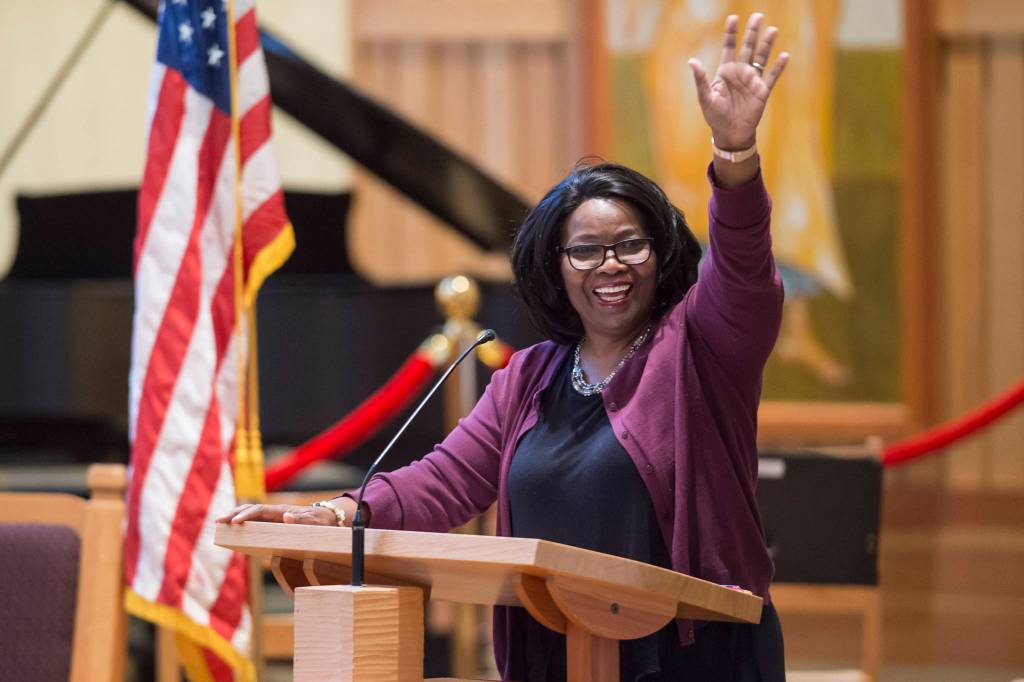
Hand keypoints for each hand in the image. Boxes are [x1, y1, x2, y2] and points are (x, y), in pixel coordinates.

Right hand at [216, 502, 340, 525]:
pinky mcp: (272, 522)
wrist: (326, 518)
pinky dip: (242, 522)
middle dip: (233, 514)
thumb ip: (300, 521)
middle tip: (218, 521)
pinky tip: (232, 528)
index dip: (246, 515)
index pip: (259, 510)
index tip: (234, 522)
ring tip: (219, 523)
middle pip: (250, 508)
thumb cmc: (319, 522)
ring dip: (234, 516)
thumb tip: (285, 517)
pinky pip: (254, 521)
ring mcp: (272, 516)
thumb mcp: (313, 523)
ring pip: (250, 513)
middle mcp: (274, 511)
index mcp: (281, 511)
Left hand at [688, 13, 788, 149]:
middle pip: (748, 47)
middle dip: (752, 32)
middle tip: (758, 15)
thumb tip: (692, 61)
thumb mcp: (705, 98)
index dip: (731, 33)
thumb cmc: (715, 116)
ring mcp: (752, 80)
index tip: (733, 18)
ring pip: (761, 58)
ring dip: (767, 45)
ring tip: (772, 30)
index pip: (729, 47)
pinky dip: (778, 67)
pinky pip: (772, 77)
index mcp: (725, 71)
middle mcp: (740, 72)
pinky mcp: (763, 91)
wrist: (730, 134)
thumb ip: (701, 79)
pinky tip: (784, 56)